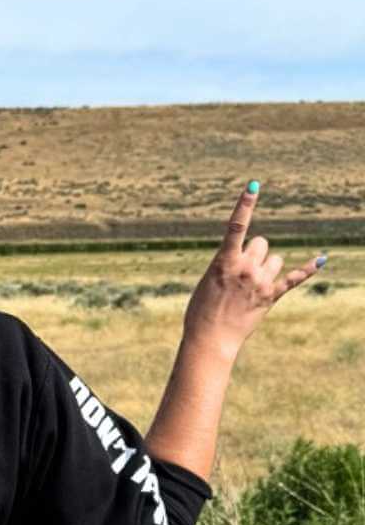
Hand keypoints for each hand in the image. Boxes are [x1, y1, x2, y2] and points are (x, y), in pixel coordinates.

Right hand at [183, 183, 326, 362]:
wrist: (210, 339)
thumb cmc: (202, 311)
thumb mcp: (209, 281)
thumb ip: (229, 265)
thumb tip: (249, 259)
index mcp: (225, 262)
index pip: (237, 227)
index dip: (245, 204)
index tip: (254, 184)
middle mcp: (246, 269)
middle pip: (262, 243)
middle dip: (255, 253)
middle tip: (241, 274)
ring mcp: (260, 283)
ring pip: (275, 260)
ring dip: (267, 268)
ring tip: (252, 287)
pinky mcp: (272, 297)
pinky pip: (294, 278)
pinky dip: (307, 269)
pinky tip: (321, 259)